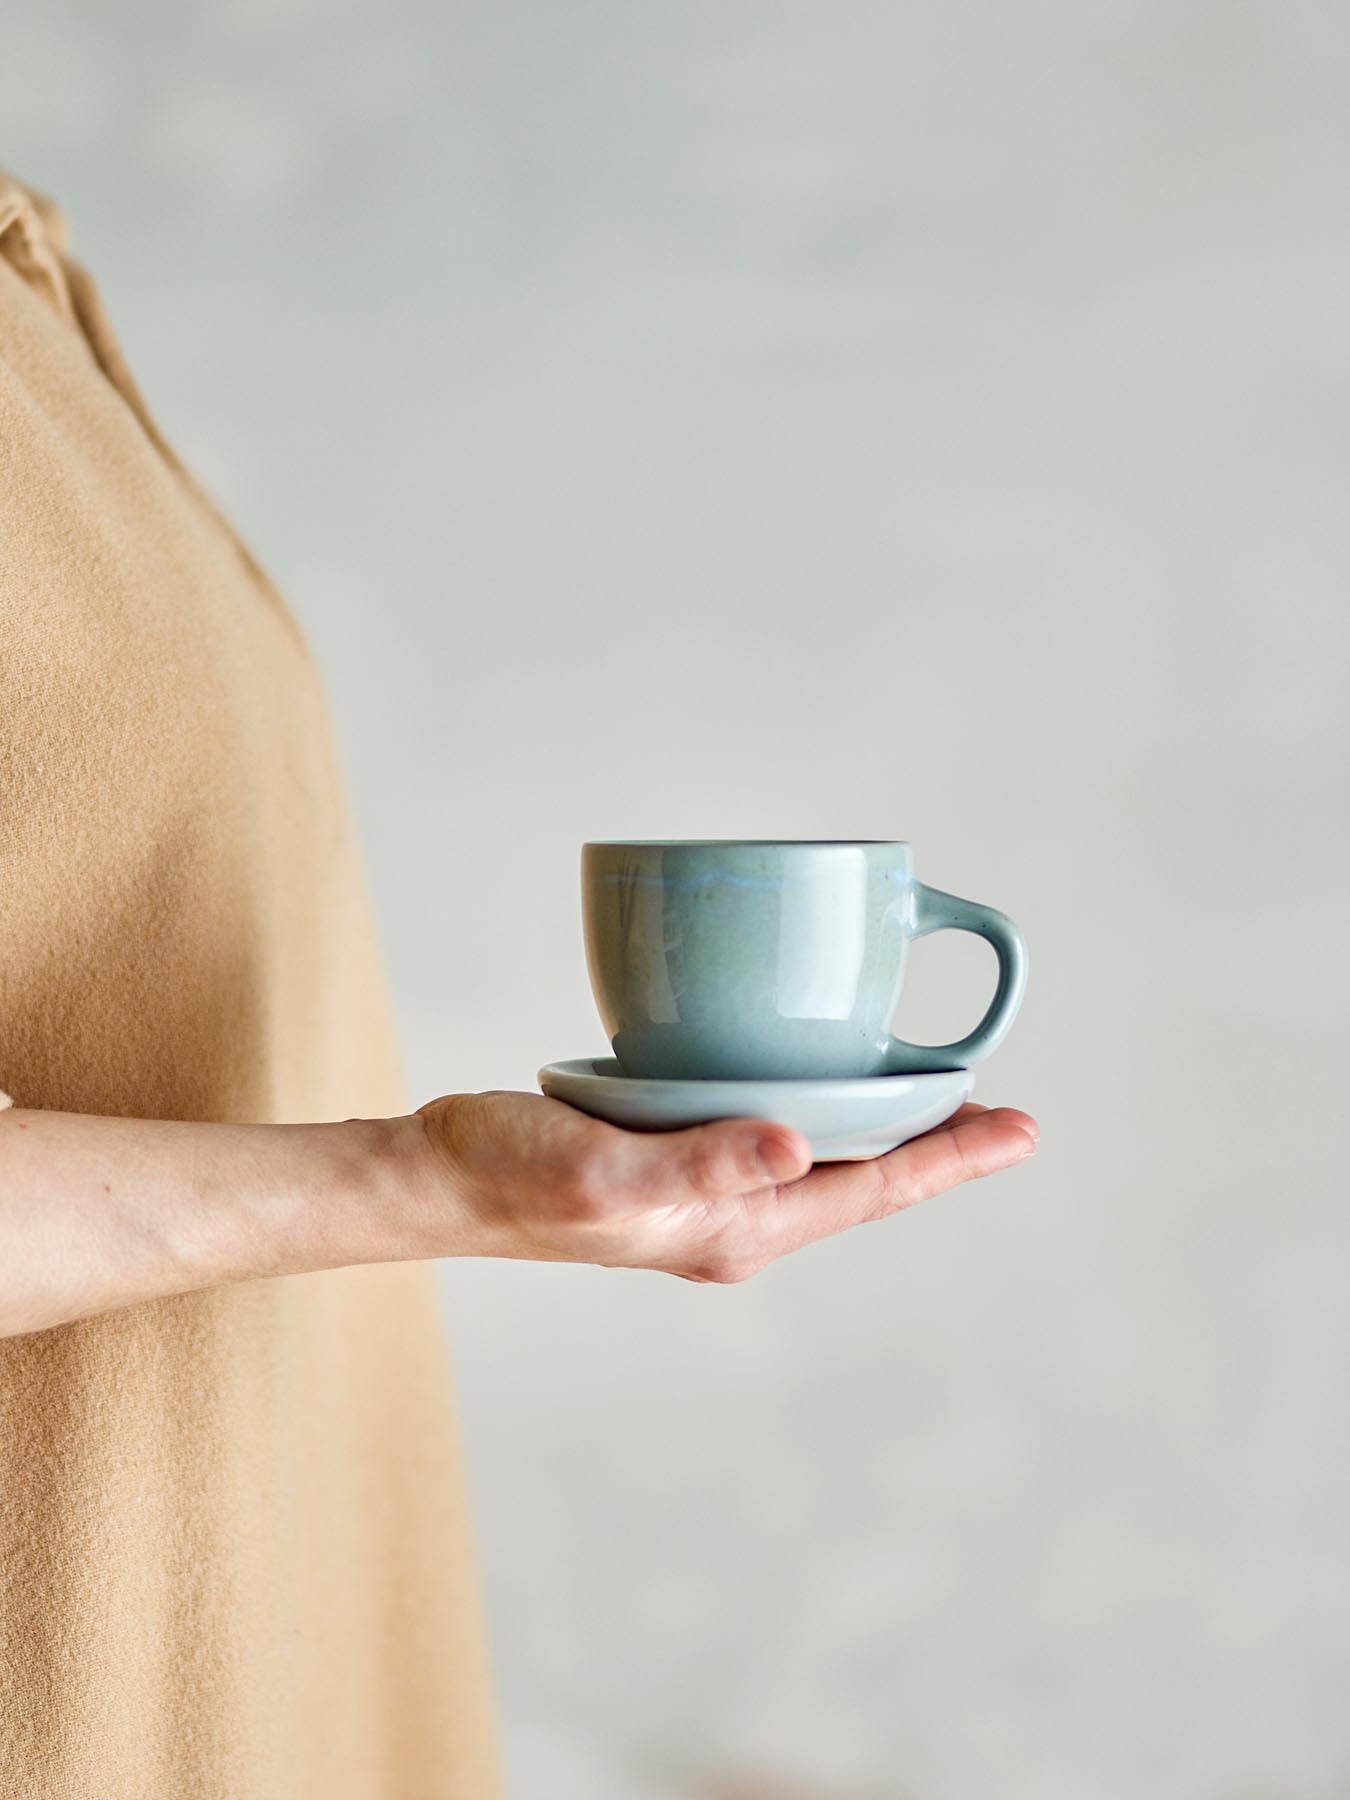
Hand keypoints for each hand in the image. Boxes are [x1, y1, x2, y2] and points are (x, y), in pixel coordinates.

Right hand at [412, 1091, 1037, 1282]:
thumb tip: (797, 1149)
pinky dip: (816, 1107)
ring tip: (937, 1099)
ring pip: (820, 1160)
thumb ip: (703, 1162)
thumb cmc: (513, 1177)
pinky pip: (770, 1135)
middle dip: (936, 1149)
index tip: (1020, 1128)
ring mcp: (705, 1192)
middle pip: (860, 1181)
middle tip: (1005, 1114)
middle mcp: (734, 1219)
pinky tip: (818, 1079)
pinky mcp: (675, 1158)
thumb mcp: (607, 1170)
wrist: (440, 1177)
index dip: (951, 1159)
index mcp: (736, 1228)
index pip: (869, 1192)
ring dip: (880, 1130)